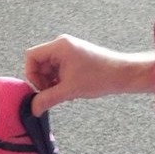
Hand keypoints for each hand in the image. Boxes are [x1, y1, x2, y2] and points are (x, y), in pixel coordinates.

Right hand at [24, 35, 154, 114]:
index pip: (31, 57)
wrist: (122, 75)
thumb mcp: (70, 90)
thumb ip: (48, 99)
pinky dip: (60, 81)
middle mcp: (62, 45)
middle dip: (44, 81)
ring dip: (53, 83)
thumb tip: (33, 108)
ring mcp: (68, 51)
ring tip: (65, 93)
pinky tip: (70, 90)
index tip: (41, 88)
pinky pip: (58, 70)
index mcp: (59, 46)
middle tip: (53, 94)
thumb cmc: (101, 76)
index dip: (32, 74)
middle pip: (39, 64)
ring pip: (48, 69)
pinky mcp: (74, 58)